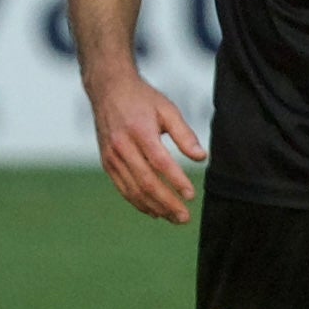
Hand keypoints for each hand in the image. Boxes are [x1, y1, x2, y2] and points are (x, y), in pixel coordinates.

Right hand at [91, 67, 205, 223]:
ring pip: (133, 190)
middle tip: (185, 217)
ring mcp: (112, 157)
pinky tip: (155, 211)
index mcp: (139, 130)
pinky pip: (123, 189)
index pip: (159, 162)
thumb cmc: (142, 99)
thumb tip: (201, 158)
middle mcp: (122, 146)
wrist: (108, 89)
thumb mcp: (167, 109)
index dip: (176, 181)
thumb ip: (184, 135)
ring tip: (174, 218)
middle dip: (167, 202)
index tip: (191, 195)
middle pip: (146, 182)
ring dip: (155, 208)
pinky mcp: (107, 163)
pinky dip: (139, 203)